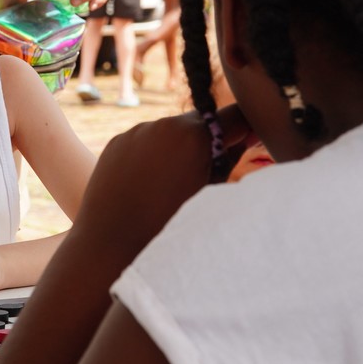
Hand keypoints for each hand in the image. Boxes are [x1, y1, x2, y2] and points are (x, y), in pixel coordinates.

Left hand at [88, 105, 251, 220]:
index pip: (235, 116)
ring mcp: (136, 131)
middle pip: (201, 123)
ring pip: (172, 132)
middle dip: (209, 142)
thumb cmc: (168, 228)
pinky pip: (146, 141)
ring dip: (179, 149)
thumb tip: (244, 135)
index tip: (252, 143)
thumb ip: (230, 159)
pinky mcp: (117, 142)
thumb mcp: (210, 195)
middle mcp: (163, 124)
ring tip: (172, 187)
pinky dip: (154, 156)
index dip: (247, 129)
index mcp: (193, 136)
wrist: (110, 247)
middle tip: (205, 176)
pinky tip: (148, 186)